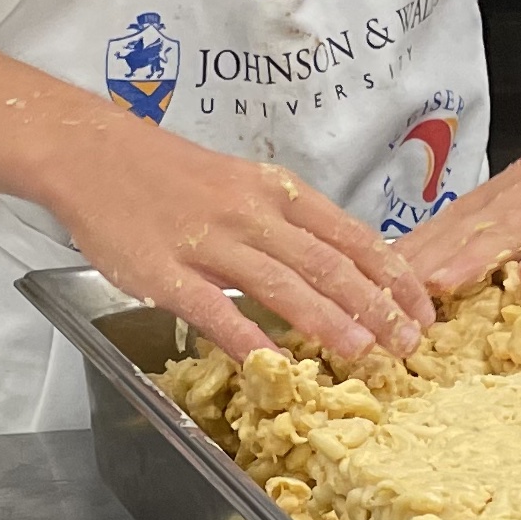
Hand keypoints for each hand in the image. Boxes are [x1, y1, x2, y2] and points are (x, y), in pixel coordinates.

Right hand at [47, 118, 432, 365]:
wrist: (97, 155)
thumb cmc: (175, 175)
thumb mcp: (247, 185)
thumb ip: (292, 225)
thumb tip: (345, 271)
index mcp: (279, 192)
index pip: (353, 237)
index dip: (393, 277)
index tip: (423, 310)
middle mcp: (253, 215)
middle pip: (328, 264)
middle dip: (376, 307)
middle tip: (408, 344)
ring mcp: (210, 245)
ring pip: (282, 285)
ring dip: (329, 321)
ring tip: (366, 353)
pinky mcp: (167, 275)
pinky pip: (215, 310)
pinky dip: (247, 338)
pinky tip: (274, 364)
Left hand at [400, 108, 520, 297]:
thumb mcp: (512, 202)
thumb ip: (478, 234)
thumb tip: (428, 276)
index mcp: (489, 206)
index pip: (439, 232)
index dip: (406, 259)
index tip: (372, 286)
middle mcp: (511, 204)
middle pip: (461, 235)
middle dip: (426, 264)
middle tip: (393, 295)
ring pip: (506, 232)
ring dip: (472, 258)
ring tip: (442, 283)